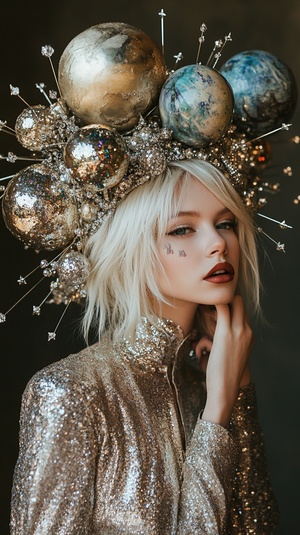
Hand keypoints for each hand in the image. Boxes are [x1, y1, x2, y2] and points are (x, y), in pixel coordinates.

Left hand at [199, 295, 252, 427]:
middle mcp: (247, 331)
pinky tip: (200, 305)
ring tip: (201, 309)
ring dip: (216, 303)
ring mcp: (238, 330)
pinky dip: (212, 302)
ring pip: (232, 300)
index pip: (242, 311)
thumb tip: (211, 341)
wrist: (225, 390)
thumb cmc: (222, 376)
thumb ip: (225, 344)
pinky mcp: (225, 332)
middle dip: (224, 300)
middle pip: (239, 302)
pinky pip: (221, 307)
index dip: (229, 307)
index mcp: (249, 336)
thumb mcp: (229, 357)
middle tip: (207, 305)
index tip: (212, 309)